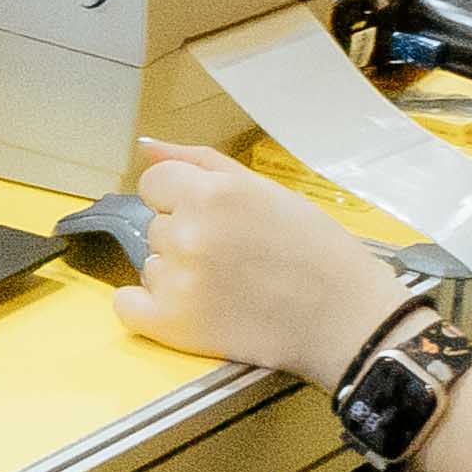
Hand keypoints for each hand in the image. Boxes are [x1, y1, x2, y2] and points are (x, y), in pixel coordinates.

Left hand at [108, 138, 409, 383]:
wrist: (345, 317)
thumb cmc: (313, 248)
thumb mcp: (265, 188)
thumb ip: (199, 161)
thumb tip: (145, 147)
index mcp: (213, 193)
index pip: (153, 184)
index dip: (181, 198)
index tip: (215, 218)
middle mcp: (189, 232)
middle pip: (156, 226)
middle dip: (186, 236)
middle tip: (234, 256)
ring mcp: (179, 280)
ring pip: (150, 265)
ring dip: (176, 274)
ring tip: (228, 286)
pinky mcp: (174, 324)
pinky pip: (127, 306)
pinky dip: (149, 308)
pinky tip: (188, 308)